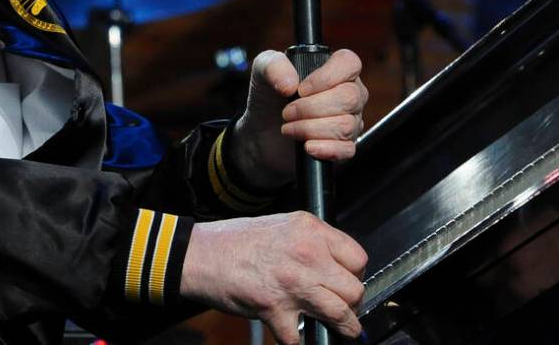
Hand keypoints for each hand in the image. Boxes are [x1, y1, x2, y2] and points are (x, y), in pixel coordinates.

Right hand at [180, 212, 367, 344]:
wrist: (201, 254)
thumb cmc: (235, 240)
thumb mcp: (282, 226)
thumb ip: (311, 242)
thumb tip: (333, 264)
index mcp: (309, 230)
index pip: (357, 258)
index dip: (354, 274)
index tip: (347, 282)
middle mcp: (307, 254)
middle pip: (354, 289)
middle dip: (351, 302)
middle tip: (341, 307)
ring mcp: (293, 282)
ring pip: (340, 313)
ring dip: (343, 327)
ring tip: (341, 330)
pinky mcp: (275, 308)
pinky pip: (301, 336)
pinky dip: (298, 339)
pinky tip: (294, 332)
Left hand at [232, 48, 366, 187]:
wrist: (262, 131)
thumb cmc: (270, 96)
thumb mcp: (263, 70)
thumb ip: (273, 66)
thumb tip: (290, 84)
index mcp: (336, 70)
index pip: (349, 64)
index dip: (326, 77)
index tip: (301, 89)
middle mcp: (350, 93)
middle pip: (349, 97)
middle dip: (311, 108)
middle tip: (287, 112)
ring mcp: (351, 120)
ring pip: (346, 125)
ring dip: (310, 128)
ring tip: (289, 128)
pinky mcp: (344, 146)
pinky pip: (347, 149)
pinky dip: (325, 148)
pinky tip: (307, 146)